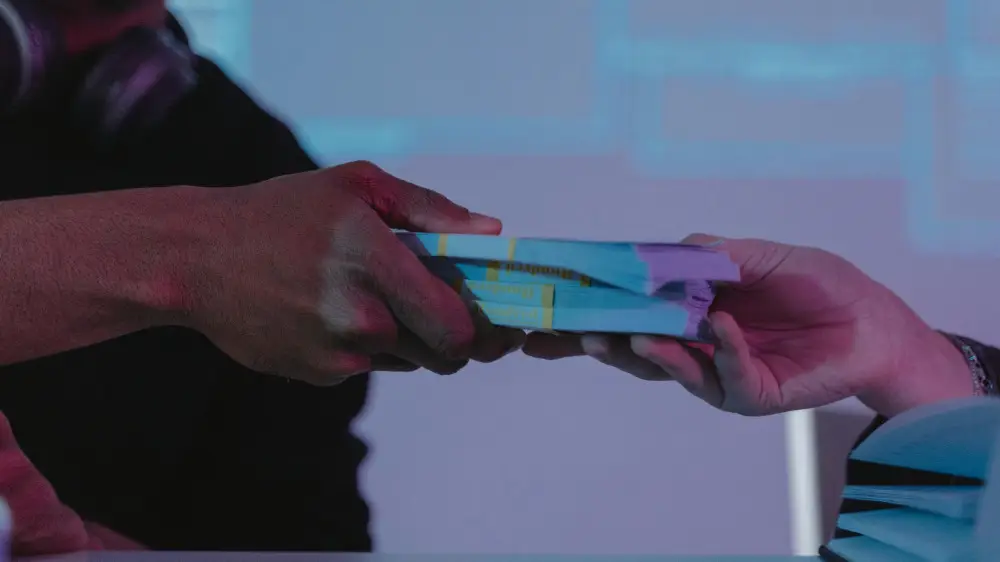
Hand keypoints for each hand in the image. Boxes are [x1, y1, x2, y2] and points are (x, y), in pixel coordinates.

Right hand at [179, 161, 524, 384]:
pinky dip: (369, 344)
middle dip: (457, 339)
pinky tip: (334, 310)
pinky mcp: (317, 374)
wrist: (196, 258)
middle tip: (449, 310)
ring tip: (375, 295)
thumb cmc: (283, 211)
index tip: (498, 321)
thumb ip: (430, 209)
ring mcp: (336, 353)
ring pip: (408, 361)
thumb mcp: (357, 185)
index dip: (486, 330)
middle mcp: (360, 317)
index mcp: (375, 263)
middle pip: (444, 356)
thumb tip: (491, 231)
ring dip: (410, 336)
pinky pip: (368, 365)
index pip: (457, 326)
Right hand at [524, 234, 971, 416]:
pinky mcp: (750, 393)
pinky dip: (721, 348)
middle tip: (568, 333)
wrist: (872, 322)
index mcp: (690, 309)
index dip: (594, 308)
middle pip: (634, 347)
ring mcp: (719, 373)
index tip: (554, 304)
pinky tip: (720, 324)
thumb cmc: (819, 286)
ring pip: (669, 369)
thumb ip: (719, 255)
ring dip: (646, 352)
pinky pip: (726, 374)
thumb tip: (668, 251)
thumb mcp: (764, 257)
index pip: (632, 308)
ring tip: (623, 336)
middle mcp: (695, 344)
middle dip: (597, 342)